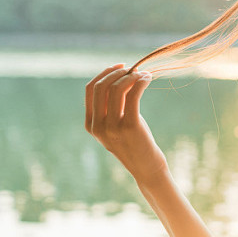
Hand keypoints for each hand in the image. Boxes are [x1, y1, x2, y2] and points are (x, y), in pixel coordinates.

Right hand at [85, 63, 168, 187]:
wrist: (146, 168)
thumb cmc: (134, 144)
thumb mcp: (116, 125)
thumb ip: (111, 106)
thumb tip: (120, 76)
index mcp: (90, 125)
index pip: (90, 90)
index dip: (104, 74)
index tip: (120, 68)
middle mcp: (98, 126)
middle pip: (101, 86)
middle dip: (118, 73)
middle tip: (133, 70)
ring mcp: (113, 127)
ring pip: (117, 89)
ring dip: (132, 76)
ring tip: (143, 74)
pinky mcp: (130, 127)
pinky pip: (133, 95)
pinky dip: (141, 82)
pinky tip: (148, 78)